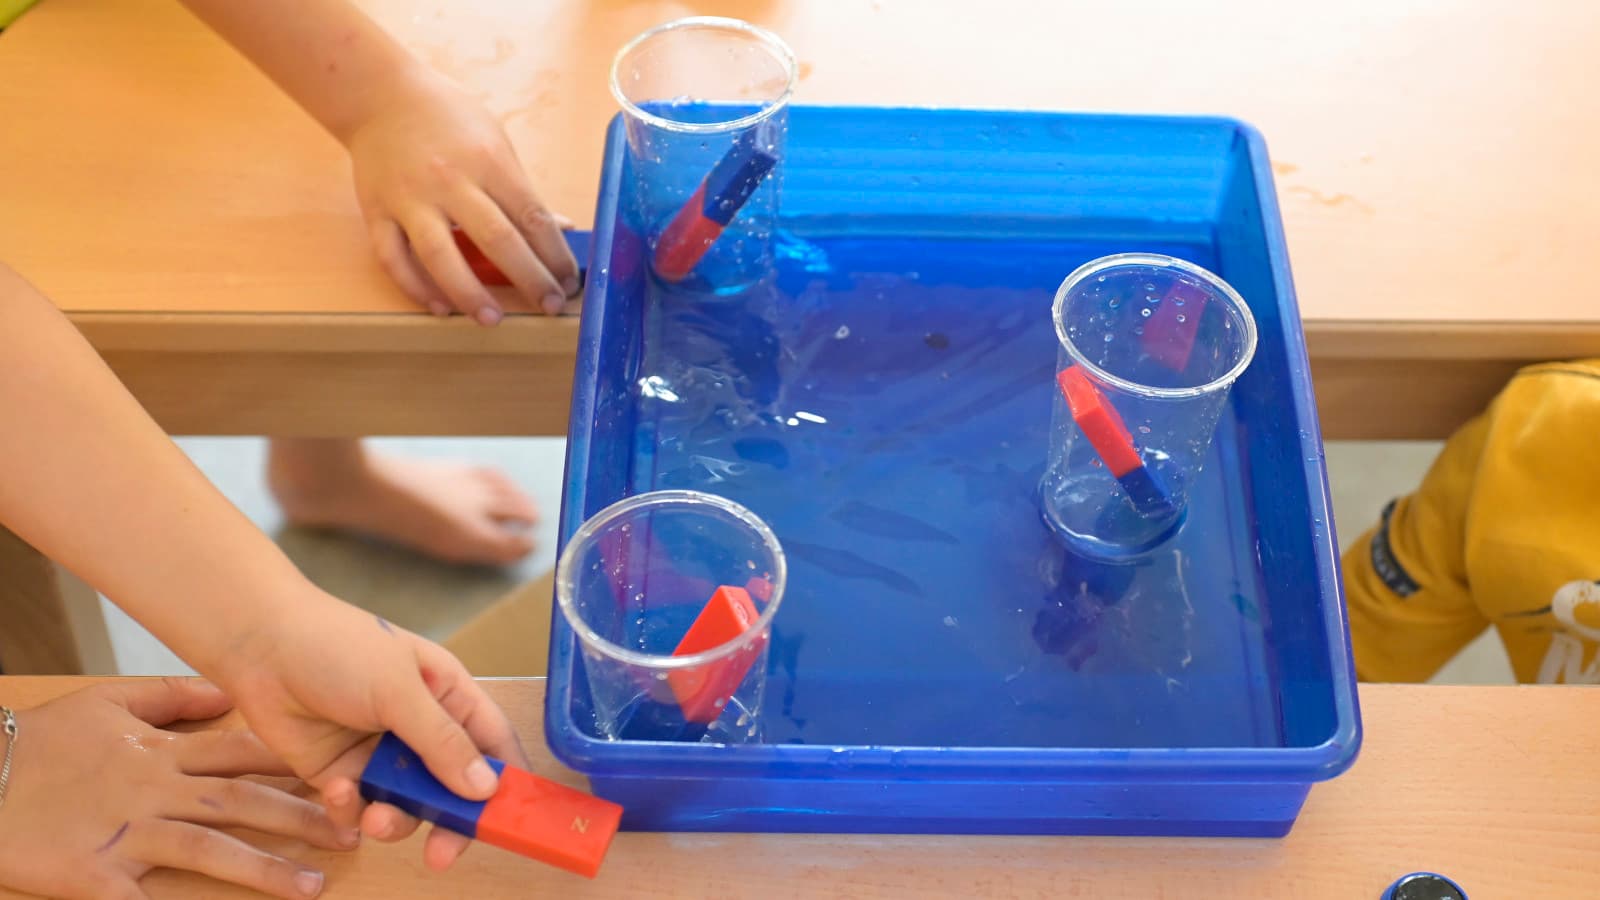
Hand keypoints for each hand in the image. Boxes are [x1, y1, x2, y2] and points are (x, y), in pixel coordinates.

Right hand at [0, 680, 350, 899]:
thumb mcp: (107, 702)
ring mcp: (127, 834)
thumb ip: (172, 697)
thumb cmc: (41, 743)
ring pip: (209, 849)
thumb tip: (227, 693)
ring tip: (315, 885)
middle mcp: (154, 791)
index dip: (294, 765)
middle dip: (301, 816)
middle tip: (353, 832)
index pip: (241, 755)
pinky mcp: (95, 876)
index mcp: (160, 752)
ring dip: (264, 869)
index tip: (342, 772)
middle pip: (240, 802)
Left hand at [214, 590, 527, 871]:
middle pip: (453, 787)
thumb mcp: (399, 690)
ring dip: (394, 819)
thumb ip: (442, 741)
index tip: (507, 822)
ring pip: (406, 805)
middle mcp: (420, 727)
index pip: (492, 743)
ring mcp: (380, 752)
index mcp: (448, 695)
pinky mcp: (341, 772)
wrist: (259, 647)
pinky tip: (335, 788)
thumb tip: (486, 789)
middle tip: (441, 854)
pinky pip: (359, 807)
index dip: (505, 782)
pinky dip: (350, 808)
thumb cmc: (338, 648)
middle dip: (448, 821)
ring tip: (373, 817)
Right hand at [343, 67, 579, 322]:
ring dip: (469, 293)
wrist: (379, 95)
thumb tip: (562, 228)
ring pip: (440, 255)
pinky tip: (441, 307)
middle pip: (497, 239)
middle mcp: (450, 180)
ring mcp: (410, 198)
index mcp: (488, 161)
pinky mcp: (377, 211)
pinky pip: (393, 257)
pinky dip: (416, 287)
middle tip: (550, 307)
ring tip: (493, 320)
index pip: (532, 217)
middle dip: (530, 279)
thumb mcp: (496, 141)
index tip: (569, 282)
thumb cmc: (448, 118)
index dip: (556, 255)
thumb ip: (523, 190)